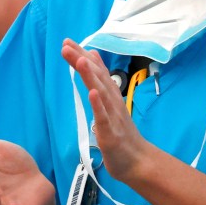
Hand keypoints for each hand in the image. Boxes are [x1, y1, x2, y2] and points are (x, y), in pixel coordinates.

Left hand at [61, 39, 152, 182]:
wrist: (139, 162)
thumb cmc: (122, 135)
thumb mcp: (109, 106)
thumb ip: (102, 83)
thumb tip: (92, 60)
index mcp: (110, 96)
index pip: (96, 72)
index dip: (83, 56)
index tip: (68, 42)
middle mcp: (113, 102)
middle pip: (97, 78)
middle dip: (81, 60)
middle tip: (66, 44)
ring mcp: (113, 117)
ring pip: (101, 93)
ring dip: (91, 76)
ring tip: (80, 60)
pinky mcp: (111, 134)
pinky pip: (104, 118)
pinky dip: (98, 105)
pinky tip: (92, 93)